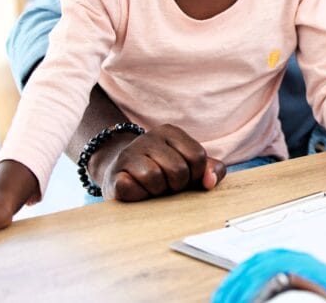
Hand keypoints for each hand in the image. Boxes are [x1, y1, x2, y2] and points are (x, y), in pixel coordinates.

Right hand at [89, 123, 226, 200]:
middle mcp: (149, 137)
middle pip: (178, 169)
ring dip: (158, 190)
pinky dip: (139, 195)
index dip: (196, 174)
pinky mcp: (114, 174)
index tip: (187, 176)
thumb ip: (211, 169)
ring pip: (154, 177)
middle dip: (177, 184)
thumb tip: (210, 182)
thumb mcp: (190, 165)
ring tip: (153, 187)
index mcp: (170, 132)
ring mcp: (129, 154)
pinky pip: (132, 187)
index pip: (197, 156)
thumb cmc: (164, 170)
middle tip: (168, 184)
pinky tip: (138, 190)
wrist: (122, 173)